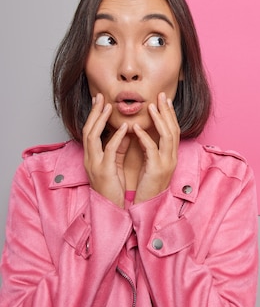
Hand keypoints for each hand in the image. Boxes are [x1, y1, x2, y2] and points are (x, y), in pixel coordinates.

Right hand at [83, 93, 129, 207]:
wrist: (111, 209)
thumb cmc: (113, 188)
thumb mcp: (115, 164)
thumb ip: (118, 147)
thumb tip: (125, 131)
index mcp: (92, 157)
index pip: (89, 131)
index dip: (94, 115)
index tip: (99, 100)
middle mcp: (89, 159)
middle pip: (87, 130)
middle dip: (93, 113)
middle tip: (99, 96)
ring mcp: (95, 165)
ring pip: (92, 137)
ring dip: (100, 120)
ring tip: (108, 107)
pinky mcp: (104, 171)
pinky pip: (109, 150)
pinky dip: (116, 137)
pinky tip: (125, 127)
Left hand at [132, 92, 179, 201]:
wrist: (148, 206)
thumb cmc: (147, 185)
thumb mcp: (151, 164)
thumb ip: (150, 148)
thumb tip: (143, 132)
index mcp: (171, 155)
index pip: (173, 130)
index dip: (169, 114)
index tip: (164, 100)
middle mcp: (172, 157)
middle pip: (173, 129)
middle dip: (167, 111)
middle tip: (161, 95)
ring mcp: (166, 163)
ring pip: (167, 136)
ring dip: (159, 119)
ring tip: (151, 106)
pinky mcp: (156, 169)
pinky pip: (152, 149)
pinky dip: (144, 136)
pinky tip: (137, 127)